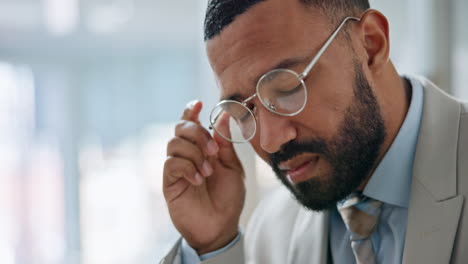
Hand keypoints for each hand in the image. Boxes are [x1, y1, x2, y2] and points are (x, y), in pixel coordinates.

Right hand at [163, 100, 244, 253]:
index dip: (191, 110)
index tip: (199, 104)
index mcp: (202, 148)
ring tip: (207, 171)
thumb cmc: (228, 198)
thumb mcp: (233, 168)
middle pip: (180, 128)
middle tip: (212, 151)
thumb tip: (222, 116)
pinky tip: (198, 180)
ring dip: (194, 153)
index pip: (191, 123)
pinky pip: (171, 164)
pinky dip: (187, 167)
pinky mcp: (169, 182)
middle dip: (197, 133)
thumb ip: (225, 144)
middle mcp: (187, 155)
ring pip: (174, 144)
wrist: (221, 226)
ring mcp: (177, 168)